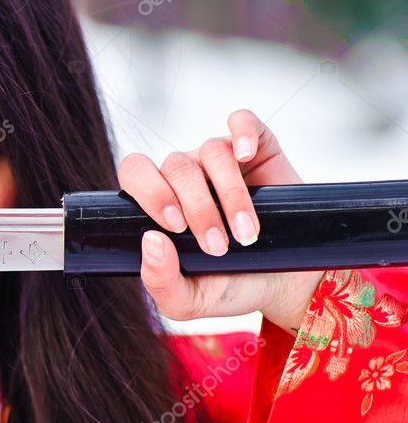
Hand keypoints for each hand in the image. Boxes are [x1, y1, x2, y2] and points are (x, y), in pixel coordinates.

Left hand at [116, 109, 323, 333]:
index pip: (136, 174)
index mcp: (160, 202)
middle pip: (176, 167)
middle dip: (197, 207)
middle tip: (216, 245)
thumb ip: (161, 280)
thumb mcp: (189, 301)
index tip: (175, 227)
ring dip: (230, 195)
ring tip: (246, 234)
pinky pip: (243, 121)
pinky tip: (248, 156)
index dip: (150, 192)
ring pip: (212, 152)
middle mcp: (184, 176)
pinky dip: (243, 133)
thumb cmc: (230, 285)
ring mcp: (219, 160)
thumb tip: (150, 241)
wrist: (286, 284)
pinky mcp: (257, 148)